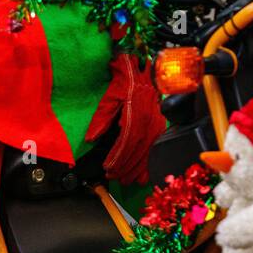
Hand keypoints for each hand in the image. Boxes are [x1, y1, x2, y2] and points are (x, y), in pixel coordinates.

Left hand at [85, 54, 165, 184]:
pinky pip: (155, 148)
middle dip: (125, 167)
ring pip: (148, 152)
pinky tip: (143, 176)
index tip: (108, 168)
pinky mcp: (161, 127)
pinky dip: (149, 163)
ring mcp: (157, 125)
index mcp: (136, 115)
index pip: (126, 141)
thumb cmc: (124, 83)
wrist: (141, 72)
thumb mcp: (109, 98)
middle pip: (138, 150)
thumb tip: (91, 138)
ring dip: (136, 169)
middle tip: (114, 177)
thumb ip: (101, 119)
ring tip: (126, 180)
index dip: (117, 157)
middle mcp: (149, 121)